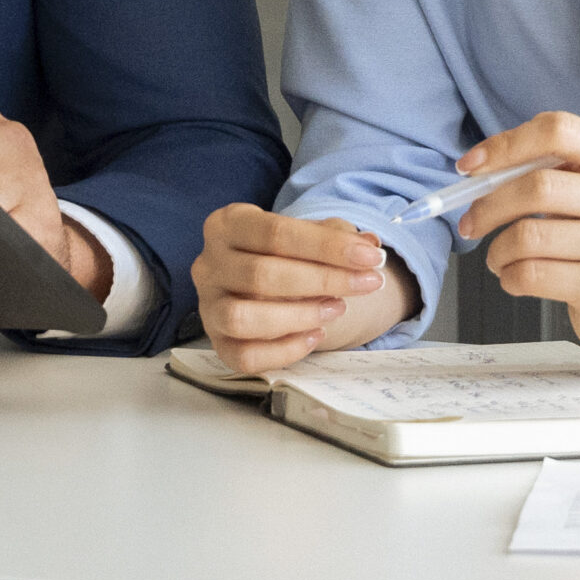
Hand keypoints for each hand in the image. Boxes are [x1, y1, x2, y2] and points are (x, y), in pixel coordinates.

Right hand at [190, 204, 403, 373]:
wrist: (265, 283)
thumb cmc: (287, 253)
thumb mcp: (307, 235)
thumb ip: (337, 236)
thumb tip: (369, 245)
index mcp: (227, 224)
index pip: (276, 233)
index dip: (327, 246)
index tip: (370, 257)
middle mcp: (209, 263)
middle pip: (262, 275)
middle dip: (324, 280)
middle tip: (368, 283)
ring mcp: (209, 307)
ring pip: (243, 318)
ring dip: (299, 316)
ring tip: (337, 308)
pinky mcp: (218, 345)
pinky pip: (246, 356)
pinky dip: (285, 349)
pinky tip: (316, 335)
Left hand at [453, 111, 579, 367]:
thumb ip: (550, 171)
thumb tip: (480, 169)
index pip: (559, 131)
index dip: (507, 144)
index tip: (470, 166)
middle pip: (540, 186)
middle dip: (490, 204)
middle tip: (470, 222)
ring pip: (530, 235)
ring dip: (498, 248)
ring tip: (498, 256)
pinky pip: (534, 273)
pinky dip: (510, 276)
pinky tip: (514, 277)